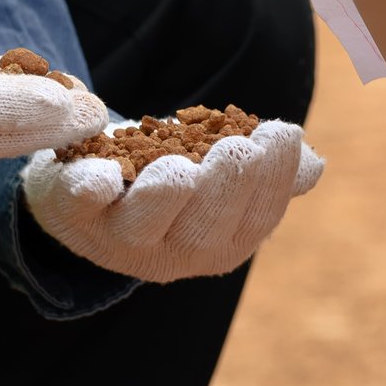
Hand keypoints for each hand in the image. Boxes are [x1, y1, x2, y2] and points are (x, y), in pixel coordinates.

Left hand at [21, 120, 323, 281]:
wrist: (80, 186)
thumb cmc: (160, 176)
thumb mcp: (214, 170)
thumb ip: (261, 170)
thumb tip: (315, 164)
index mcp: (216, 244)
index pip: (256, 220)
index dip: (274, 179)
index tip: (282, 133)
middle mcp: (170, 253)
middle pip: (205, 232)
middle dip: (227, 188)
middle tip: (239, 147)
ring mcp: (116, 237)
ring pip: (145, 226)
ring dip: (165, 196)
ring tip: (181, 166)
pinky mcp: (70, 211)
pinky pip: (79, 205)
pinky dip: (89, 189)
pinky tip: (101, 172)